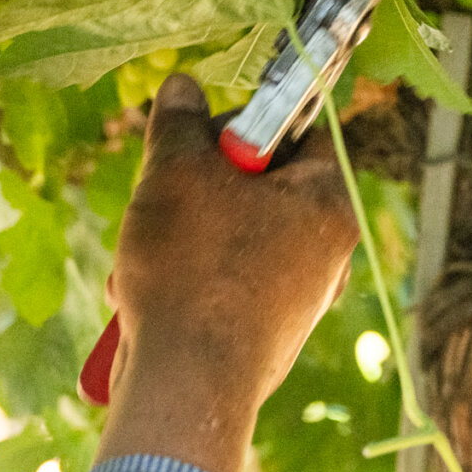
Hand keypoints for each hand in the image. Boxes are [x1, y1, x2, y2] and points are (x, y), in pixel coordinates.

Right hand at [97, 74, 357, 471]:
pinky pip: (225, 287)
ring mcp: (300, 301)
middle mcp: (328, 254)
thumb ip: (182, 122)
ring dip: (180, 237)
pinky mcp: (267, 338)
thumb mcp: (176, 171)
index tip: (198, 139)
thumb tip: (182, 87)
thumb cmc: (192, 267)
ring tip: (143, 255)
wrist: (187, 385)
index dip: (242, 125)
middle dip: (198, 188)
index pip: (298, 132)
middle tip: (161, 196)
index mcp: (327, 203)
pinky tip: (143, 298)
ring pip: (233, 238)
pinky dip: (185, 283)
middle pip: (259, 187)